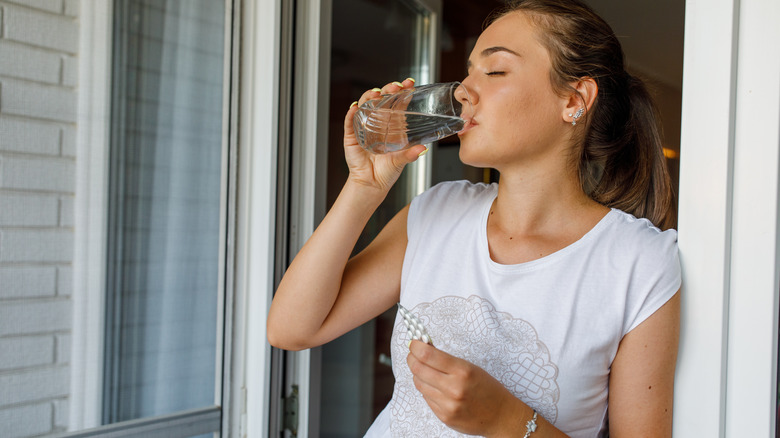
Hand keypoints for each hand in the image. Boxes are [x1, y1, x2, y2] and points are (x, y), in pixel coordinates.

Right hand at [343, 78, 427, 192]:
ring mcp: (363, 127)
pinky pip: (349, 122)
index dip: (402, 91)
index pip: (397, 102)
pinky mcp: (351, 136)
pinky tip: (354, 108)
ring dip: (368, 97)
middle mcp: (378, 123)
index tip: (409, 84)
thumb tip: (422, 148)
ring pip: (364, 106)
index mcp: (392, 125)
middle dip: (387, 90)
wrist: (371, 184)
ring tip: (374, 94)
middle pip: (381, 99)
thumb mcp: (401, 161)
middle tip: (394, 87)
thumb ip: (410, 154)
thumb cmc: (387, 171)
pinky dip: (351, 114)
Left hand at [406, 340, 526, 436]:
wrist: (501, 416)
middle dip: (412, 359)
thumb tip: (424, 349)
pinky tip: (435, 387)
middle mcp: (453, 388)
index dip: (415, 347)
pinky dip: (427, 390)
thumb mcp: (471, 368)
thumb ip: (447, 361)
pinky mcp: (444, 417)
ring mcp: (448, 405)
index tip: (413, 343)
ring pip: (419, 384)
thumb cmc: (488, 389)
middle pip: (418, 369)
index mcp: (462, 371)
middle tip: (412, 355)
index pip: (427, 355)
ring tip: (424, 370)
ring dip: (418, 375)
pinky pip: (426, 398)